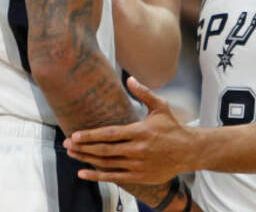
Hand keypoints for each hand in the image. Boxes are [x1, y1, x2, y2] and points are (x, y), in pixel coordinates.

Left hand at [65, 76, 197, 183]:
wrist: (188, 151)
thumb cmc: (173, 127)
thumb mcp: (160, 107)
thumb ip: (143, 93)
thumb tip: (130, 79)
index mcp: (140, 131)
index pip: (110, 134)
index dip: (90, 135)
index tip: (75, 135)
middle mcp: (137, 149)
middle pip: (104, 150)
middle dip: (83, 147)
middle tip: (67, 144)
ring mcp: (138, 165)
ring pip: (106, 163)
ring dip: (87, 159)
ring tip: (73, 154)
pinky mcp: (139, 176)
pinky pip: (114, 177)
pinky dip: (97, 176)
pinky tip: (83, 173)